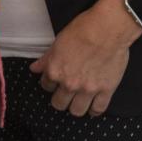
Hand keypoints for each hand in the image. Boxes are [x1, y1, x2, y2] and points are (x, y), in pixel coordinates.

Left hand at [29, 0, 140, 116]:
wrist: (107, 29)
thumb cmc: (82, 30)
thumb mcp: (58, 43)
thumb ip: (46, 59)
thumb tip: (34, 68)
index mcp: (55, 71)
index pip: (46, 86)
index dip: (49, 83)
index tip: (54, 82)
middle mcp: (69, 83)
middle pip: (58, 103)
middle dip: (59, 99)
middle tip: (64, 94)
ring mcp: (88, 89)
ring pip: (76, 111)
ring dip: (75, 108)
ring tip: (77, 102)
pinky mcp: (106, 90)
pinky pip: (98, 109)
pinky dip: (94, 111)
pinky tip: (92, 107)